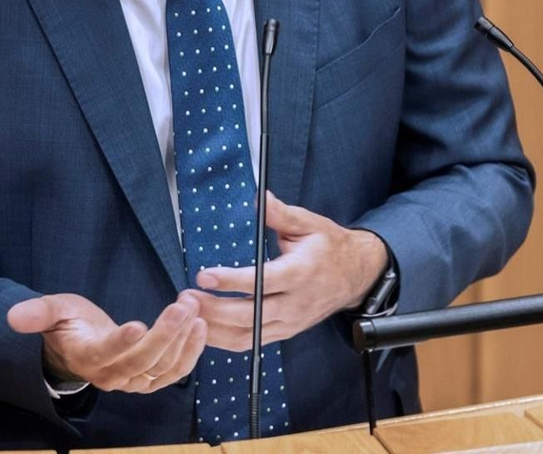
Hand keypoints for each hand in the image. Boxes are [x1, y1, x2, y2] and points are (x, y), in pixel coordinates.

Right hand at [6, 291, 207, 392]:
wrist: (77, 347)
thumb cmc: (67, 325)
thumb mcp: (53, 311)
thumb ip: (39, 313)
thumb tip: (13, 316)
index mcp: (86, 357)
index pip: (105, 352)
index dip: (121, 342)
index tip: (138, 323)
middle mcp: (110, 376)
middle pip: (142, 361)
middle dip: (166, 333)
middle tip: (184, 305)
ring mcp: (132, 381)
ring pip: (162, 368)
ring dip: (183, 341)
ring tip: (195, 311)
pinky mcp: (148, 379)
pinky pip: (173, 373)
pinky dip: (190, 354)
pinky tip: (201, 328)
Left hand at [182, 192, 387, 351]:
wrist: (355, 275)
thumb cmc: (328, 247)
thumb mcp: (309, 223)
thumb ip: (281, 214)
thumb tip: (260, 198)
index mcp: (301, 274)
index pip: (263, 282)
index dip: (232, 281)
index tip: (205, 275)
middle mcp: (295, 303)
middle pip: (250, 316)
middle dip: (214, 310)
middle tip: (186, 298)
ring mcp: (290, 322)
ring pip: (248, 336)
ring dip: (214, 329)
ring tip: (188, 314)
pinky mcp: (285, 332)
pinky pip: (251, 343)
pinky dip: (225, 341)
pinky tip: (204, 329)